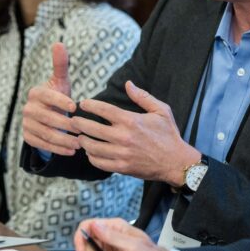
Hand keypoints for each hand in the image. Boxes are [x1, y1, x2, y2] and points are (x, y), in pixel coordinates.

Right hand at [21, 43, 80, 154]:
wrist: (47, 116)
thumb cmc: (58, 96)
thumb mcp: (60, 81)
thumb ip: (60, 64)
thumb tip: (59, 43)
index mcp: (36, 93)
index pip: (48, 97)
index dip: (60, 101)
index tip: (75, 107)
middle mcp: (27, 108)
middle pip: (48, 118)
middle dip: (67, 125)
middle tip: (83, 130)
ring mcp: (26, 124)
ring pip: (46, 133)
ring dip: (64, 140)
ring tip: (80, 143)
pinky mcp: (28, 137)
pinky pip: (43, 145)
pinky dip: (57, 149)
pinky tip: (71, 151)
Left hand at [74, 81, 199, 184]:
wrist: (176, 162)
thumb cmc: (169, 135)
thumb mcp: (161, 110)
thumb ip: (143, 96)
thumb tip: (128, 83)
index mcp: (131, 121)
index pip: (104, 110)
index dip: (90, 105)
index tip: (82, 103)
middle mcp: (124, 137)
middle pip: (92, 129)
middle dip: (79, 123)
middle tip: (73, 120)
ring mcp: (122, 154)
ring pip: (93, 147)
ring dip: (83, 141)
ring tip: (79, 136)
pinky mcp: (122, 167)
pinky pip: (100, 163)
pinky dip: (92, 157)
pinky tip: (90, 152)